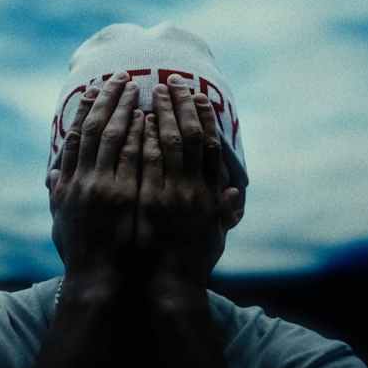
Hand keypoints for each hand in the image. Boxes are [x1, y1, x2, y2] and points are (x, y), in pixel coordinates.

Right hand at [48, 71, 143, 286]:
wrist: (98, 282)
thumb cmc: (81, 253)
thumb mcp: (61, 221)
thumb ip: (58, 194)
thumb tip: (52, 174)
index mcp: (66, 184)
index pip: (74, 136)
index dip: (84, 109)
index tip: (93, 88)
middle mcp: (81, 181)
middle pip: (94, 129)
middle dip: (107, 100)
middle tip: (120, 76)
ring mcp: (103, 188)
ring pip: (114, 137)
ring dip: (125, 109)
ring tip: (137, 87)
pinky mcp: (125, 197)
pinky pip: (134, 157)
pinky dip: (139, 134)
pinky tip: (148, 116)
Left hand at [134, 74, 242, 301]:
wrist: (168, 288)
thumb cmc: (192, 262)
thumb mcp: (214, 236)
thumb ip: (222, 211)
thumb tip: (233, 193)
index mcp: (210, 194)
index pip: (210, 145)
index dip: (204, 117)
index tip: (197, 94)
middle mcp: (193, 189)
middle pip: (188, 136)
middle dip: (179, 105)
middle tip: (170, 80)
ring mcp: (167, 193)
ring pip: (164, 143)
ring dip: (158, 113)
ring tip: (148, 90)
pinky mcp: (144, 200)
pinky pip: (141, 161)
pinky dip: (139, 137)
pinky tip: (133, 118)